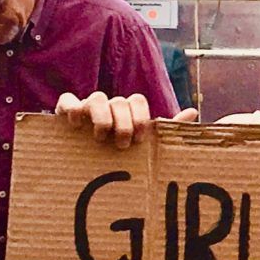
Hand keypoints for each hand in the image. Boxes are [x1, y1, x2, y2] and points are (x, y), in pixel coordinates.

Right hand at [55, 92, 196, 148]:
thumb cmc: (116, 150)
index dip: (141, 118)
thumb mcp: (141, 143)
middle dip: (124, 123)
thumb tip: (193, 112)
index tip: (140, 139)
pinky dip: (72, 108)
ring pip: (97, 98)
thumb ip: (165, 129)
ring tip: (102, 137)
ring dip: (102, 117)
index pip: (138, 101)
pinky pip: (67, 101)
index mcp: (127, 111)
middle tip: (123, 144)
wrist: (82, 161)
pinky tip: (77, 124)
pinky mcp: (66, 111)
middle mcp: (109, 105)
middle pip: (120, 101)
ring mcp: (87, 106)